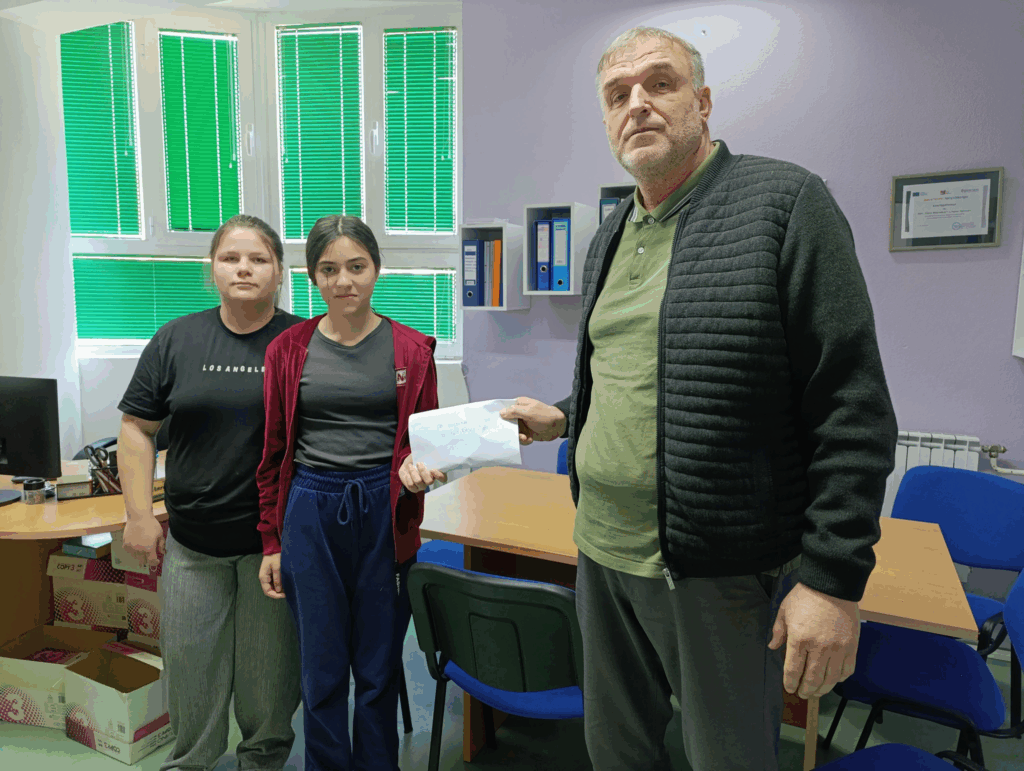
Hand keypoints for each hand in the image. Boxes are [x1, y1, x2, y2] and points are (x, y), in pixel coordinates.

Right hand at [122, 515, 164, 570]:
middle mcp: (139, 550)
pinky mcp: (125, 544)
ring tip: (143, 549)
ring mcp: (131, 548)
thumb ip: (161, 544)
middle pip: (143, 561)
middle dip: (147, 559)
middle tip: (150, 555)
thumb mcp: (160, 534)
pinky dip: (132, 551)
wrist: (138, 517)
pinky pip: (129, 552)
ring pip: (136, 557)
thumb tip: (162, 553)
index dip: (154, 563)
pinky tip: (136, 546)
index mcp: (149, 549)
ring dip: (140, 556)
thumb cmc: (151, 524)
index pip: (151, 561)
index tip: (157, 561)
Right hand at [259, 554, 285, 598]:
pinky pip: (273, 583)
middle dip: (277, 593)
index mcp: (263, 577)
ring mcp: (267, 577)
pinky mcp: (270, 575)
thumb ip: (277, 579)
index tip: (284, 595)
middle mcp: (264, 579)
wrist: (273, 548)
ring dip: (278, 590)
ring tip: (287, 590)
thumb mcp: (277, 567)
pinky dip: (278, 585)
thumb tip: (278, 590)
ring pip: (272, 587)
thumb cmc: (275, 556)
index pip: (267, 591)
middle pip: (269, 590)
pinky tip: (285, 585)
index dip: (275, 595)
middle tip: (287, 593)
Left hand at [399, 453, 446, 493]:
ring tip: (410, 466)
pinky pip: (411, 485)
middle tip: (418, 463)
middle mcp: (430, 481)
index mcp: (436, 473)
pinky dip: (408, 478)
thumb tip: (429, 451)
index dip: (439, 476)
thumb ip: (427, 455)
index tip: (432, 469)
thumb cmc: (417, 459)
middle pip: (429, 481)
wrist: (407, 465)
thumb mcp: (423, 455)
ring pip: (418, 482)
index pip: (443, 478)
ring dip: (413, 472)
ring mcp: (422, 486)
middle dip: (422, 471)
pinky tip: (407, 474)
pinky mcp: (414, 489)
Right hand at [499, 397, 566, 444]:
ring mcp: (522, 423)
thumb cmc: (545, 416)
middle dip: (510, 430)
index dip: (499, 416)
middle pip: (506, 422)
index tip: (496, 424)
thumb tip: (501, 412)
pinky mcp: (526, 432)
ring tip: (525, 437)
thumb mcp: (529, 412)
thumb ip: (515, 411)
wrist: (559, 426)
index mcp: (518, 404)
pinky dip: (524, 440)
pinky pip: (519, 438)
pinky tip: (530, 439)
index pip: (504, 408)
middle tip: (516, 434)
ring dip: (518, 436)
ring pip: (512, 432)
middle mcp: (518, 414)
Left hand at [768, 582, 859, 699]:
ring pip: (831, 679)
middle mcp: (819, 648)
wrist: (832, 585)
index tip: (790, 688)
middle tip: (803, 694)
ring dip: (823, 689)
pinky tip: (834, 679)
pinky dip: (840, 678)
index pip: (793, 670)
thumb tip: (773, 647)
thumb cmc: (805, 596)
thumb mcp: (785, 610)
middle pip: (813, 679)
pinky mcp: (852, 646)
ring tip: (817, 692)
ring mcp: (838, 648)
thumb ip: (779, 631)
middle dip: (806, 690)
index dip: (790, 683)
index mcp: (799, 639)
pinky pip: (847, 670)